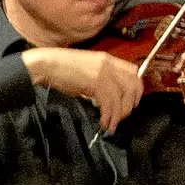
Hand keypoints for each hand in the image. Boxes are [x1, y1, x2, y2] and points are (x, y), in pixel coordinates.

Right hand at [21, 47, 143, 133]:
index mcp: (108, 59)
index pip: (133, 72)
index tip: (132, 102)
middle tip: (122, 117)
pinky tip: (103, 123)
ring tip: (110, 125)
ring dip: (118, 115)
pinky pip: (109, 103)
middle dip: (130, 104)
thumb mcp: (87, 71)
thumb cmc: (63, 70)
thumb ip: (100, 80)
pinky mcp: (96, 82)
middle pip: (133, 85)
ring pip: (122, 97)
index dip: (136, 89)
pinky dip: (108, 116)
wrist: (47, 65)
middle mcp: (109, 64)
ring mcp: (104, 72)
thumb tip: (106, 99)